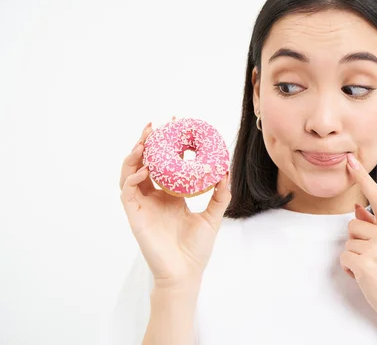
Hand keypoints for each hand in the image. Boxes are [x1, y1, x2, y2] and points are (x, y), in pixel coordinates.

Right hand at [119, 118, 230, 290]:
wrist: (185, 273)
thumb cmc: (196, 249)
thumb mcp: (212, 216)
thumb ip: (219, 194)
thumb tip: (226, 171)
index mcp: (170, 196)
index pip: (164, 165)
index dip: (167, 146)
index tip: (176, 127)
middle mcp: (154, 198)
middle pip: (144, 164)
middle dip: (147, 143)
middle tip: (155, 126)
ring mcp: (143, 206)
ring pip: (130, 173)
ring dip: (134, 156)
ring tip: (144, 141)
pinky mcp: (135, 216)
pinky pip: (127, 193)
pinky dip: (132, 178)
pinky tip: (143, 170)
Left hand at [340, 153, 376, 332]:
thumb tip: (357, 208)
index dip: (363, 178)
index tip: (351, 161)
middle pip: (353, 224)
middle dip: (357, 240)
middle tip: (374, 259)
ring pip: (347, 241)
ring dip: (353, 255)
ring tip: (372, 269)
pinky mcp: (365, 265)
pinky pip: (344, 257)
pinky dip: (349, 268)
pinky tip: (364, 277)